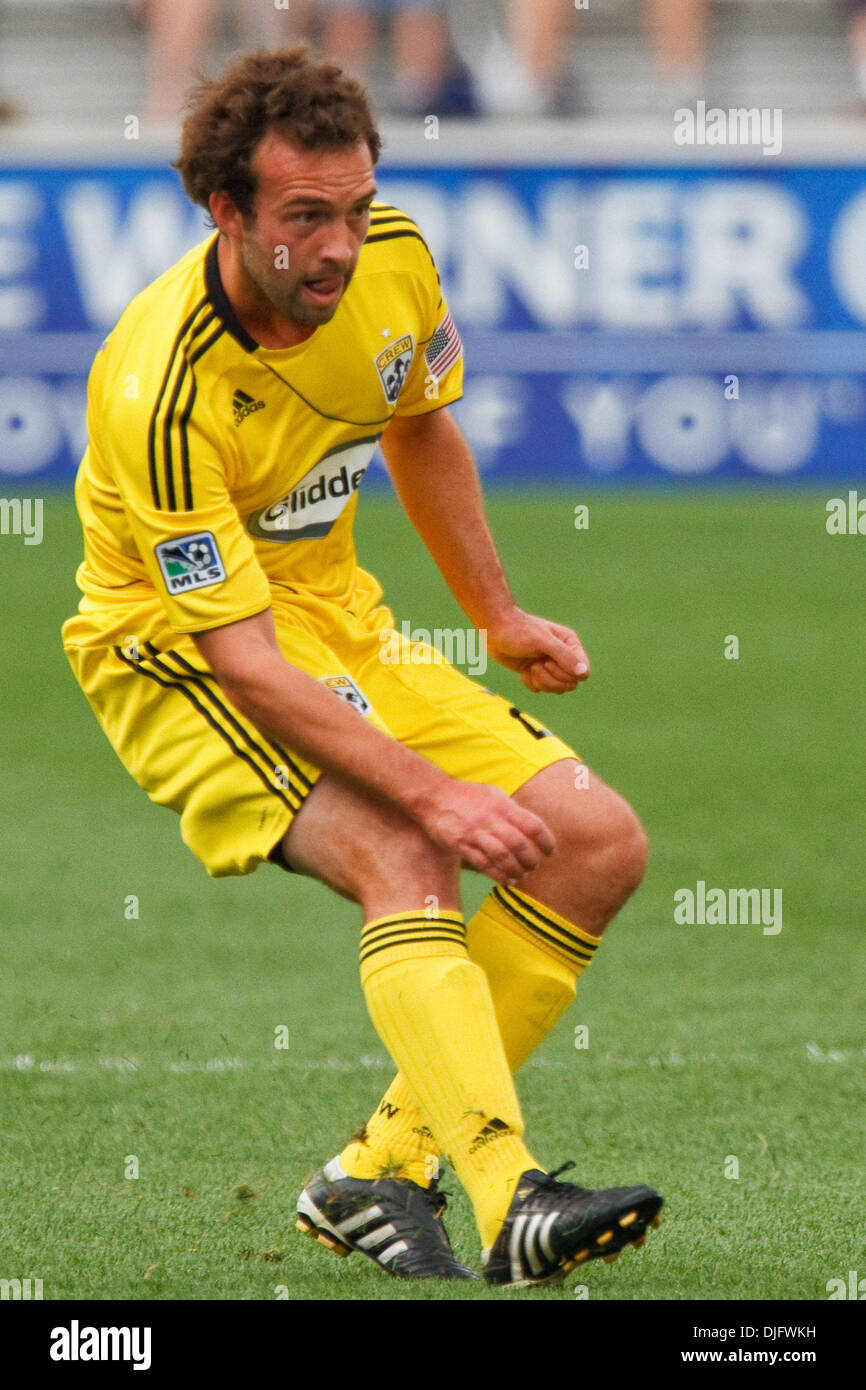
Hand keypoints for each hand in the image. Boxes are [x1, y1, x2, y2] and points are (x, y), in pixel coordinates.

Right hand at [417, 780, 555, 885]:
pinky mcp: (460, 844)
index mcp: (502, 804)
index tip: (550, 851)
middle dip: (531, 859)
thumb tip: (531, 828)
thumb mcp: (492, 795)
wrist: (432, 795)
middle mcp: (490, 818)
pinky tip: (506, 879)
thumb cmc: (466, 796)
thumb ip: (511, 811)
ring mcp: (475, 831)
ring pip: (502, 856)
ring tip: (522, 875)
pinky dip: (498, 874)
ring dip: (516, 869)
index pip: (532, 825)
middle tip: (534, 866)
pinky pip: (483, 863)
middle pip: (519, 843)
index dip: (546, 841)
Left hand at [484, 608, 589, 692]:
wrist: (494, 630)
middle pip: (570, 684)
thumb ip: (564, 656)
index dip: (566, 673)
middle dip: (551, 679)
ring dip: (541, 681)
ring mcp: (550, 665)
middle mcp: (564, 655)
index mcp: (570, 644)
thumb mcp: (542, 641)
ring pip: (556, 689)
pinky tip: (523, 670)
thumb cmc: (518, 631)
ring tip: (531, 667)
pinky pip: (541, 689)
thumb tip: (583, 673)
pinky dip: (531, 683)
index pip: (582, 672)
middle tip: (537, 664)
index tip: (548, 661)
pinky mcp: (537, 672)